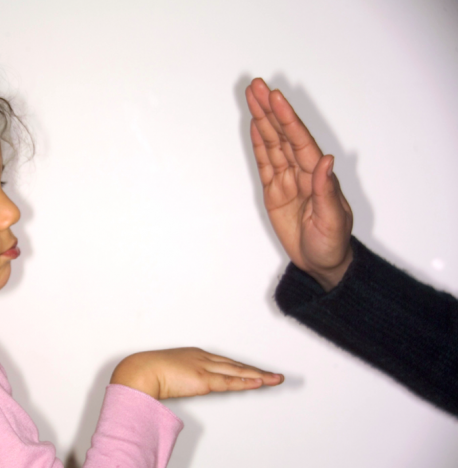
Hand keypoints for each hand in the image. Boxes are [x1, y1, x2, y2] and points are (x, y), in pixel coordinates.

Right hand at [110, 348, 282, 399]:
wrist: (141, 371)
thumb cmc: (147, 372)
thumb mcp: (167, 373)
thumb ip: (178, 379)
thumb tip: (180, 386)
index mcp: (194, 355)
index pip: (223, 363)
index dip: (240, 369)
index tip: (252, 373)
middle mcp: (203, 358)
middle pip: (235, 365)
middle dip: (255, 371)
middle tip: (273, 375)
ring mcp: (204, 368)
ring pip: (237, 372)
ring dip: (258, 376)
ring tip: (274, 379)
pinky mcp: (204, 379)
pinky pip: (230, 382)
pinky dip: (246, 382)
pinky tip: (260, 383)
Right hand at [245, 78, 352, 290]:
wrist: (321, 263)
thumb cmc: (332, 244)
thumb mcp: (333, 220)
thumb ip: (326, 191)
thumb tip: (325, 161)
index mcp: (317, 176)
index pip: (299, 140)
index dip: (286, 118)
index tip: (275, 98)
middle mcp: (301, 172)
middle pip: (282, 135)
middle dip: (269, 109)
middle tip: (256, 86)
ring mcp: (287, 180)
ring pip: (272, 144)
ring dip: (262, 120)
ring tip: (252, 97)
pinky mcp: (274, 191)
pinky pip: (265, 163)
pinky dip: (259, 143)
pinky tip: (255, 125)